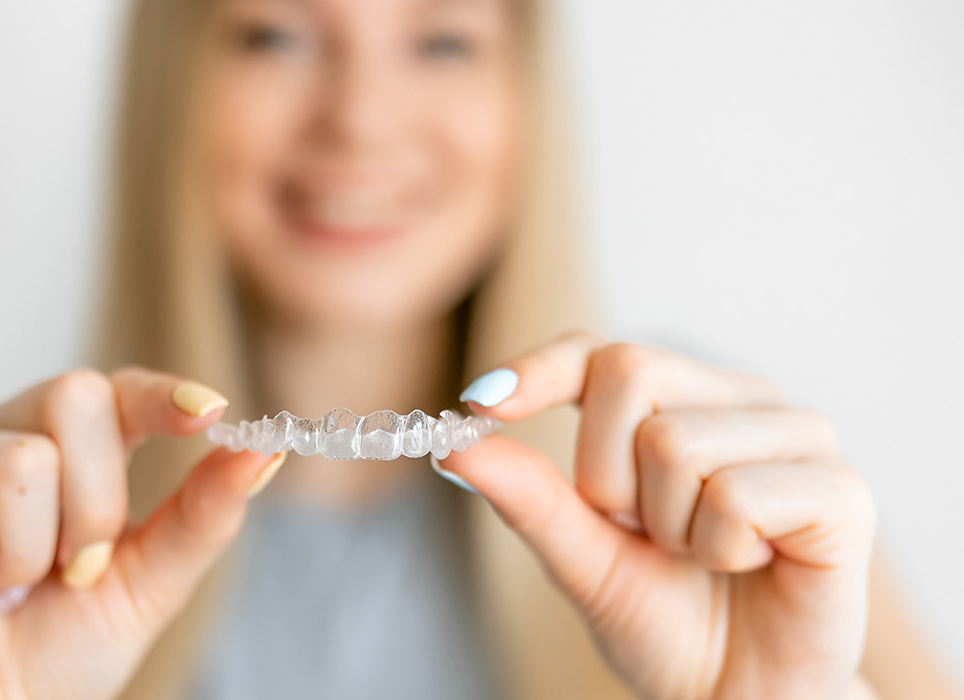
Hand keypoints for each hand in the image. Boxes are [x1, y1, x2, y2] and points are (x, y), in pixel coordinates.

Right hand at [0, 368, 284, 699]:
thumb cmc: (61, 653)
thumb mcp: (149, 585)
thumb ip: (202, 515)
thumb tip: (267, 449)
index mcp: (64, 447)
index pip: (114, 388)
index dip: (158, 393)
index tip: (209, 412)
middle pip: (71, 398)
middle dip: (96, 501)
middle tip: (73, 570)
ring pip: (17, 460)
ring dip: (31, 553)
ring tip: (8, 590)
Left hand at [439, 332, 875, 699]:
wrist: (735, 698)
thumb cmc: (666, 622)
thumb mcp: (580, 559)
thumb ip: (527, 499)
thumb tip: (456, 444)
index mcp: (682, 402)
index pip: (600, 350)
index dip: (540, 369)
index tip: (482, 402)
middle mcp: (742, 401)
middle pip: (629, 372)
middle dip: (605, 475)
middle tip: (645, 535)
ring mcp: (800, 437)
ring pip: (675, 441)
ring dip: (668, 527)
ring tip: (705, 557)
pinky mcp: (841, 490)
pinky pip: (735, 494)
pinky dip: (720, 548)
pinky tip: (751, 566)